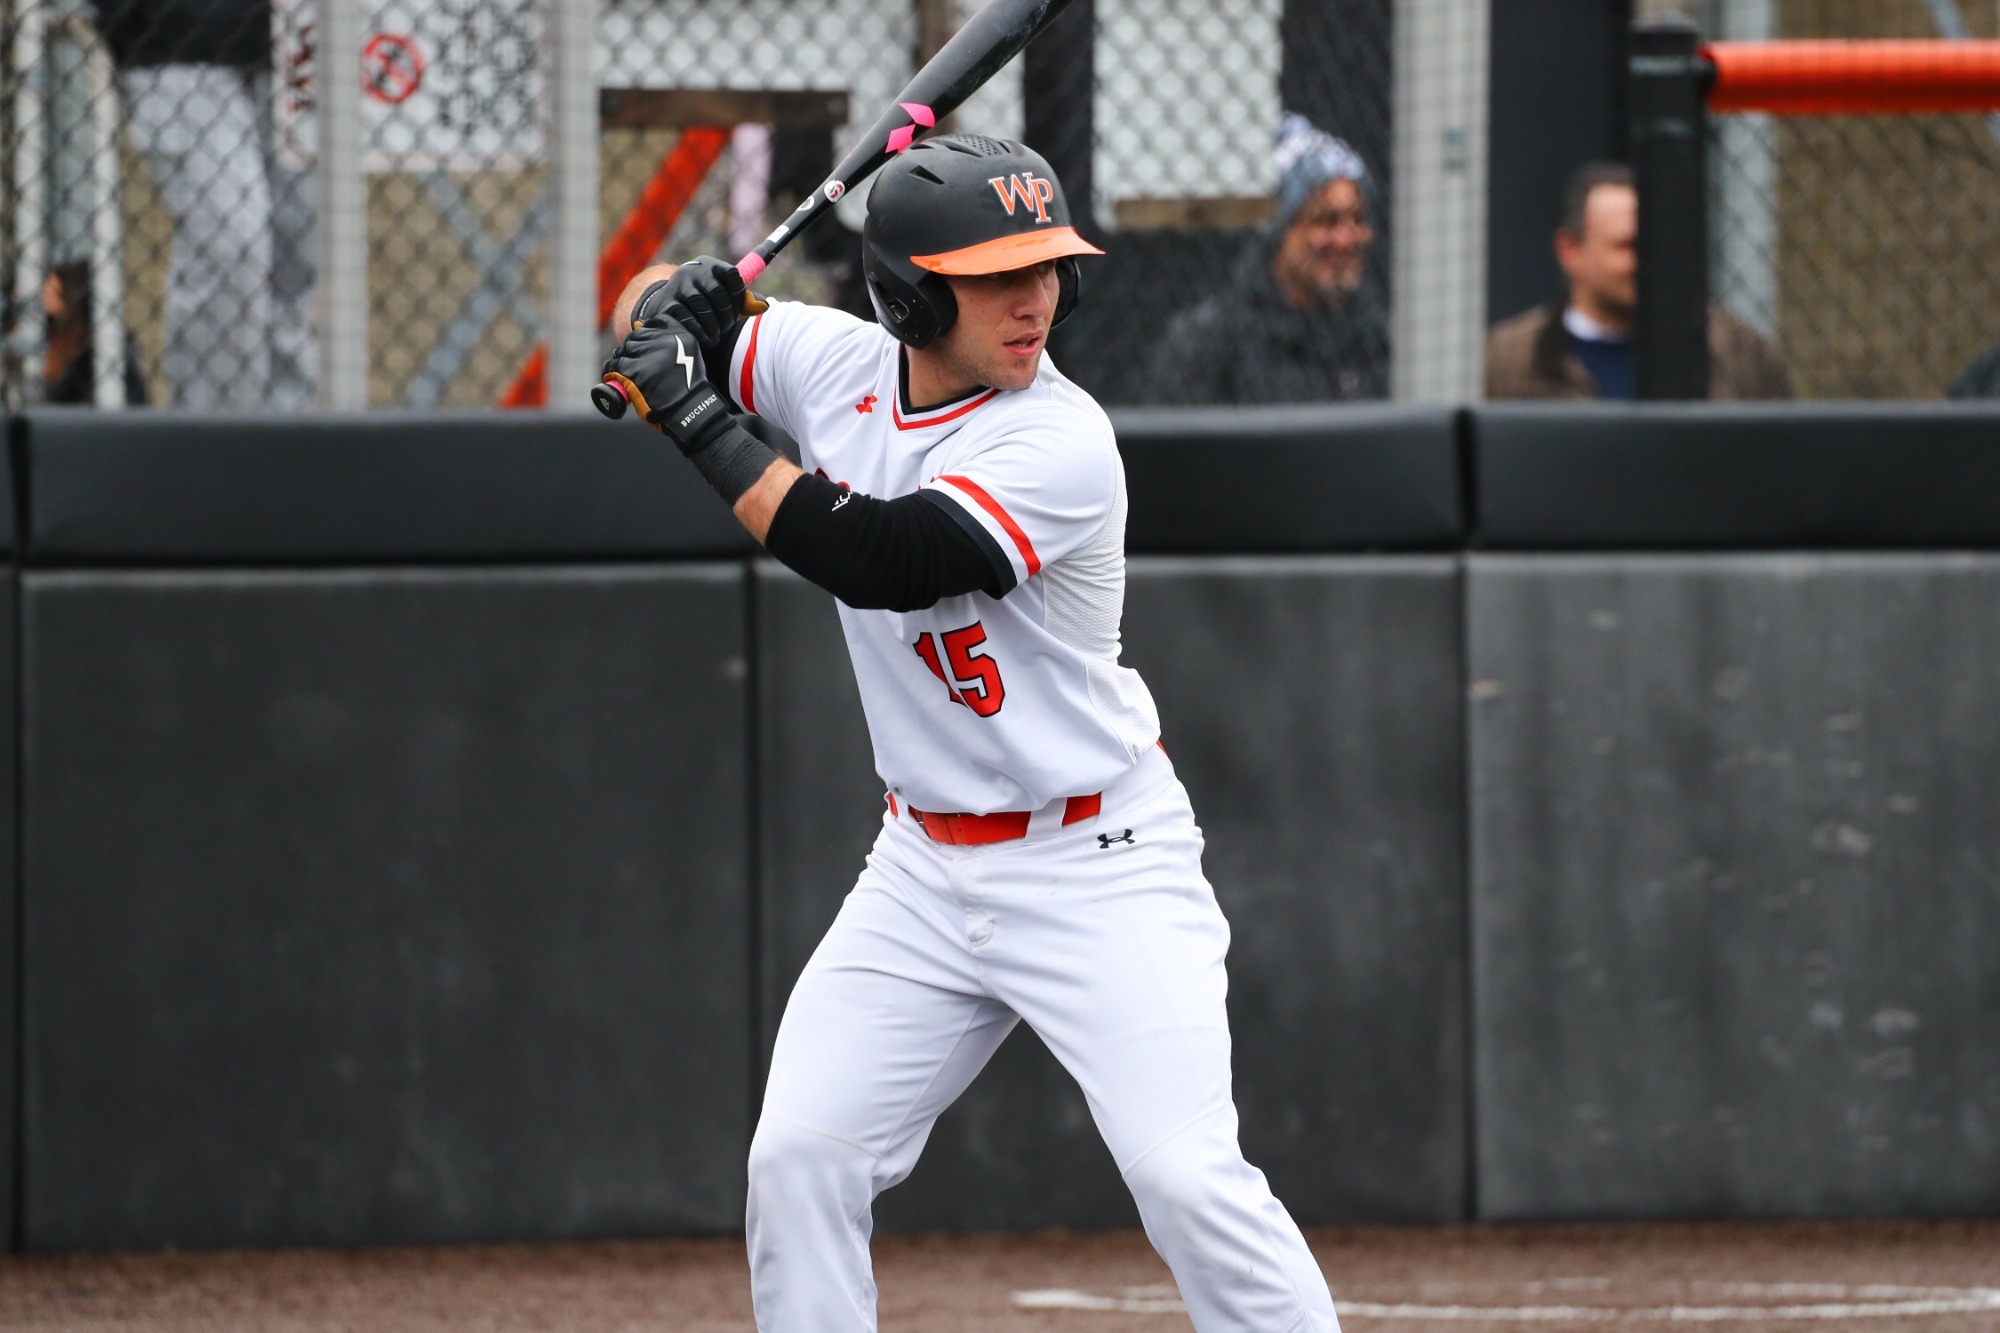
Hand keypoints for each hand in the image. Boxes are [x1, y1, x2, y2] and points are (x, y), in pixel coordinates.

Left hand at [603, 317, 735, 454]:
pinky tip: (612, 377)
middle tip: (632, 365)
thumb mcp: (688, 355)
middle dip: (631, 350)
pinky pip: (616, 365)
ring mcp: (649, 355)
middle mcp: (665, 341)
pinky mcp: (636, 371)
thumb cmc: (688, 388)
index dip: (642, 339)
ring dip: (620, 361)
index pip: (650, 326)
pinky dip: (611, 371)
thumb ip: (667, 339)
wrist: (691, 411)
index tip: (643, 351)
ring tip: (621, 371)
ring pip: (624, 351)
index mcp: (680, 335)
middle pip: (635, 338)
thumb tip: (636, 324)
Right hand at [630, 255, 747, 347]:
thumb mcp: (726, 299)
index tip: (737, 309)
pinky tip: (706, 339)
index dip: (739, 295)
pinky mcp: (667, 303)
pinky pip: (688, 319)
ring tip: (716, 336)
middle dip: (726, 316)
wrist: (667, 307)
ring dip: (714, 326)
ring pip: (702, 307)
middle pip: (718, 294)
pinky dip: (700, 332)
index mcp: (711, 265)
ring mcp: (678, 285)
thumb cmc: (705, 303)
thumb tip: (764, 306)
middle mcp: (693, 270)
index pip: (732, 276)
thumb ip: (745, 302)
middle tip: (726, 328)